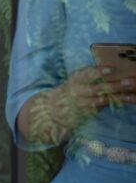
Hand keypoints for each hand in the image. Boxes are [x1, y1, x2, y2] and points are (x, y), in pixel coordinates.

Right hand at [21, 65, 135, 144]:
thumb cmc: (72, 89)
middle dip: (114, 86)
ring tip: (131, 94)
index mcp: (75, 79)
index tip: (111, 69)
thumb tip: (112, 71)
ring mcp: (82, 104)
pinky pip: (104, 107)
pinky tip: (126, 100)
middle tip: (128, 82)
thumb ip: (90, 76)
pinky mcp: (87, 113)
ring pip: (103, 100)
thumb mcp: (76, 80)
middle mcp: (77, 91)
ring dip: (119, 97)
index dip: (98, 71)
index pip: (86, 74)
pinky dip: (115, 104)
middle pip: (98, 88)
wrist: (55, 108)